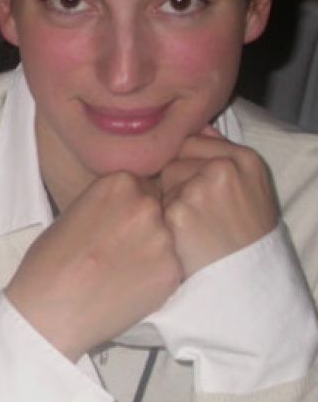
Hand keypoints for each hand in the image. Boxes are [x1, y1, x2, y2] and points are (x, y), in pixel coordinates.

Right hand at [5, 172, 181, 360]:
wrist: (49, 309)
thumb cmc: (49, 263)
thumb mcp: (73, 213)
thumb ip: (107, 206)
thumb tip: (123, 212)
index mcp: (117, 184)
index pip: (141, 187)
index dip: (129, 208)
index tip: (116, 224)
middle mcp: (144, 206)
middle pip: (158, 210)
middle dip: (143, 227)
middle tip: (119, 249)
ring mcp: (161, 239)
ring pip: (167, 240)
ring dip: (151, 252)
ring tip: (121, 271)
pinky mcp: (171, 272)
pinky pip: (170, 269)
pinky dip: (154, 278)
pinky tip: (128, 286)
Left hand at [160, 126, 277, 276]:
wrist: (243, 276)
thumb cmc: (242, 230)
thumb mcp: (247, 185)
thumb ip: (221, 151)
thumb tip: (197, 125)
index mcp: (245, 158)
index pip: (191, 142)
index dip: (187, 166)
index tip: (197, 188)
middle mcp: (223, 168)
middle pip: (174, 161)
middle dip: (175, 183)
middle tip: (196, 211)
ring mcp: (199, 189)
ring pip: (162, 182)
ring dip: (166, 200)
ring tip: (190, 224)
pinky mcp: (178, 212)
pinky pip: (154, 204)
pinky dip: (160, 219)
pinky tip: (179, 234)